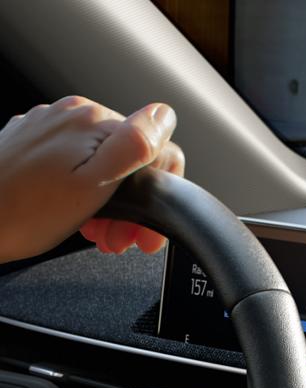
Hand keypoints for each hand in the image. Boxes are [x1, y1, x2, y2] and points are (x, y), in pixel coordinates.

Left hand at [0, 95, 184, 262]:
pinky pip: (74, 164)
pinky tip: (76, 217)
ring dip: (111, 202)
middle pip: (129, 158)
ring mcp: (48, 128)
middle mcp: (70, 115)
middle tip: (121, 238)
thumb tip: (163, 115)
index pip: (157, 148)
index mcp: (92, 121)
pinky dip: (84, 193)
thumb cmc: (24, 213)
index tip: (145, 229)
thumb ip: (134, 146)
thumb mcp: (93, 185)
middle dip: (134, 202)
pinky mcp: (31, 143)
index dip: (160, 192)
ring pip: (103, 163)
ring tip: (99, 232)